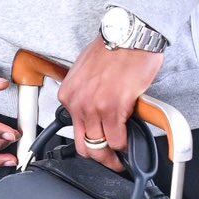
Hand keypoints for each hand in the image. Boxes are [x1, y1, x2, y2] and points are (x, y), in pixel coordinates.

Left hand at [57, 36, 164, 172]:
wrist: (129, 34)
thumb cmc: (112, 48)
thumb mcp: (86, 73)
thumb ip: (86, 95)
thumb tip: (95, 113)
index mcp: (69, 94)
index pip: (74, 131)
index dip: (89, 143)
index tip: (99, 147)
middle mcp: (77, 102)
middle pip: (84, 145)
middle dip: (99, 159)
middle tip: (110, 163)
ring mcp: (95, 106)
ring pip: (100, 146)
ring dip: (113, 157)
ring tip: (121, 160)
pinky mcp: (114, 107)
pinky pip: (118, 138)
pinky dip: (124, 146)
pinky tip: (129, 146)